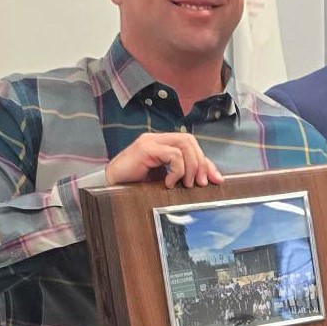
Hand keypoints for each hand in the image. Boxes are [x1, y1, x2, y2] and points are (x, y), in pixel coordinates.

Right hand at [105, 132, 223, 188]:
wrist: (110, 187)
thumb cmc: (135, 185)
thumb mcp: (165, 180)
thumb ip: (182, 176)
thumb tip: (208, 180)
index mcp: (163, 144)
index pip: (191, 145)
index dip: (206, 161)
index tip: (216, 179)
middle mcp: (157, 138)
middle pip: (190, 140)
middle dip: (201, 163)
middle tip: (201, 183)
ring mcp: (151, 141)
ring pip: (184, 144)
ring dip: (190, 167)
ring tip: (186, 184)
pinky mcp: (145, 148)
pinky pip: (172, 154)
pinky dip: (177, 170)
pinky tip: (169, 182)